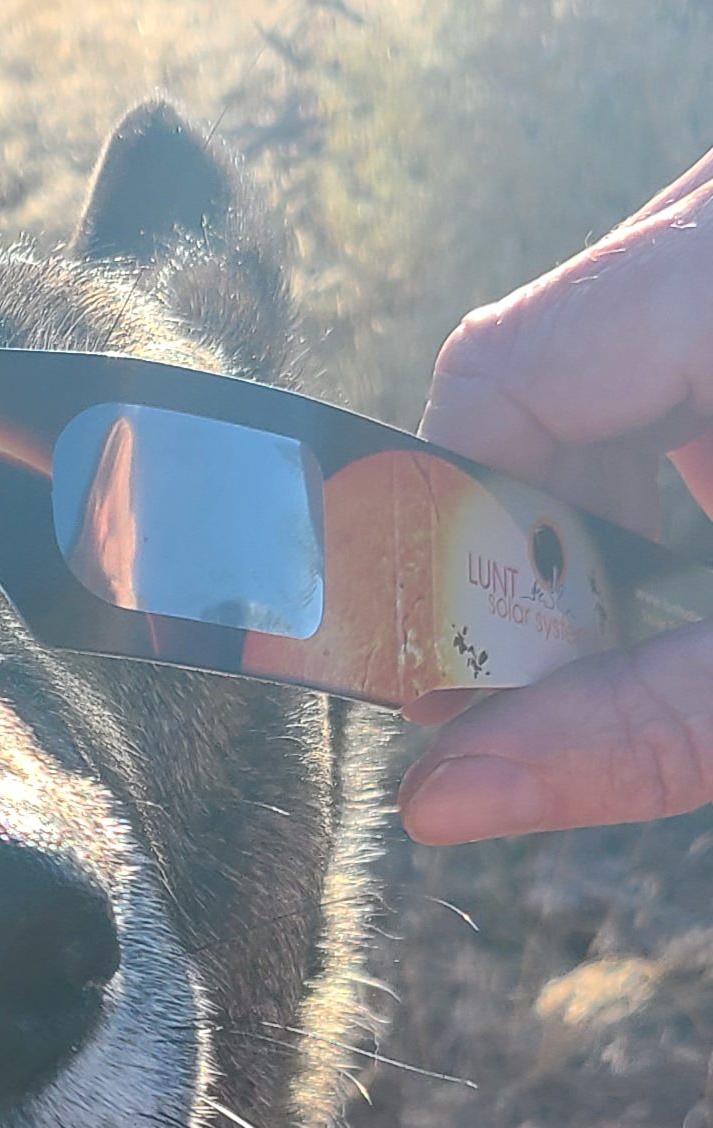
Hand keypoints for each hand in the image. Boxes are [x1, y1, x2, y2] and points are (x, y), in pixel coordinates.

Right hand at [406, 149, 712, 845]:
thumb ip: (640, 727)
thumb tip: (440, 800)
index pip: (500, 372)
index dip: (455, 532)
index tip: (468, 669)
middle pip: (548, 361)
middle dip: (550, 532)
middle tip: (590, 661)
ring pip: (612, 344)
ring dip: (623, 493)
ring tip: (693, 587)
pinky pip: (675, 327)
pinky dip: (683, 440)